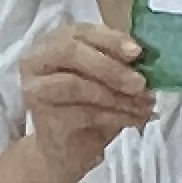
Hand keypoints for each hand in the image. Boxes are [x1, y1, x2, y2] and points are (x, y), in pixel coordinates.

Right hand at [20, 21, 154, 181]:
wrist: (68, 150)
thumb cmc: (89, 107)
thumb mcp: (106, 78)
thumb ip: (119, 62)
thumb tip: (146, 56)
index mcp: (53, 43)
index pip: (79, 32)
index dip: (110, 40)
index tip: (137, 52)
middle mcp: (36, 61)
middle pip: (70, 52)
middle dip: (110, 67)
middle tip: (139, 83)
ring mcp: (35, 89)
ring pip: (76, 84)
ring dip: (116, 96)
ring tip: (143, 106)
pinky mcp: (44, 117)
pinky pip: (83, 112)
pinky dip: (115, 116)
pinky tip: (133, 120)